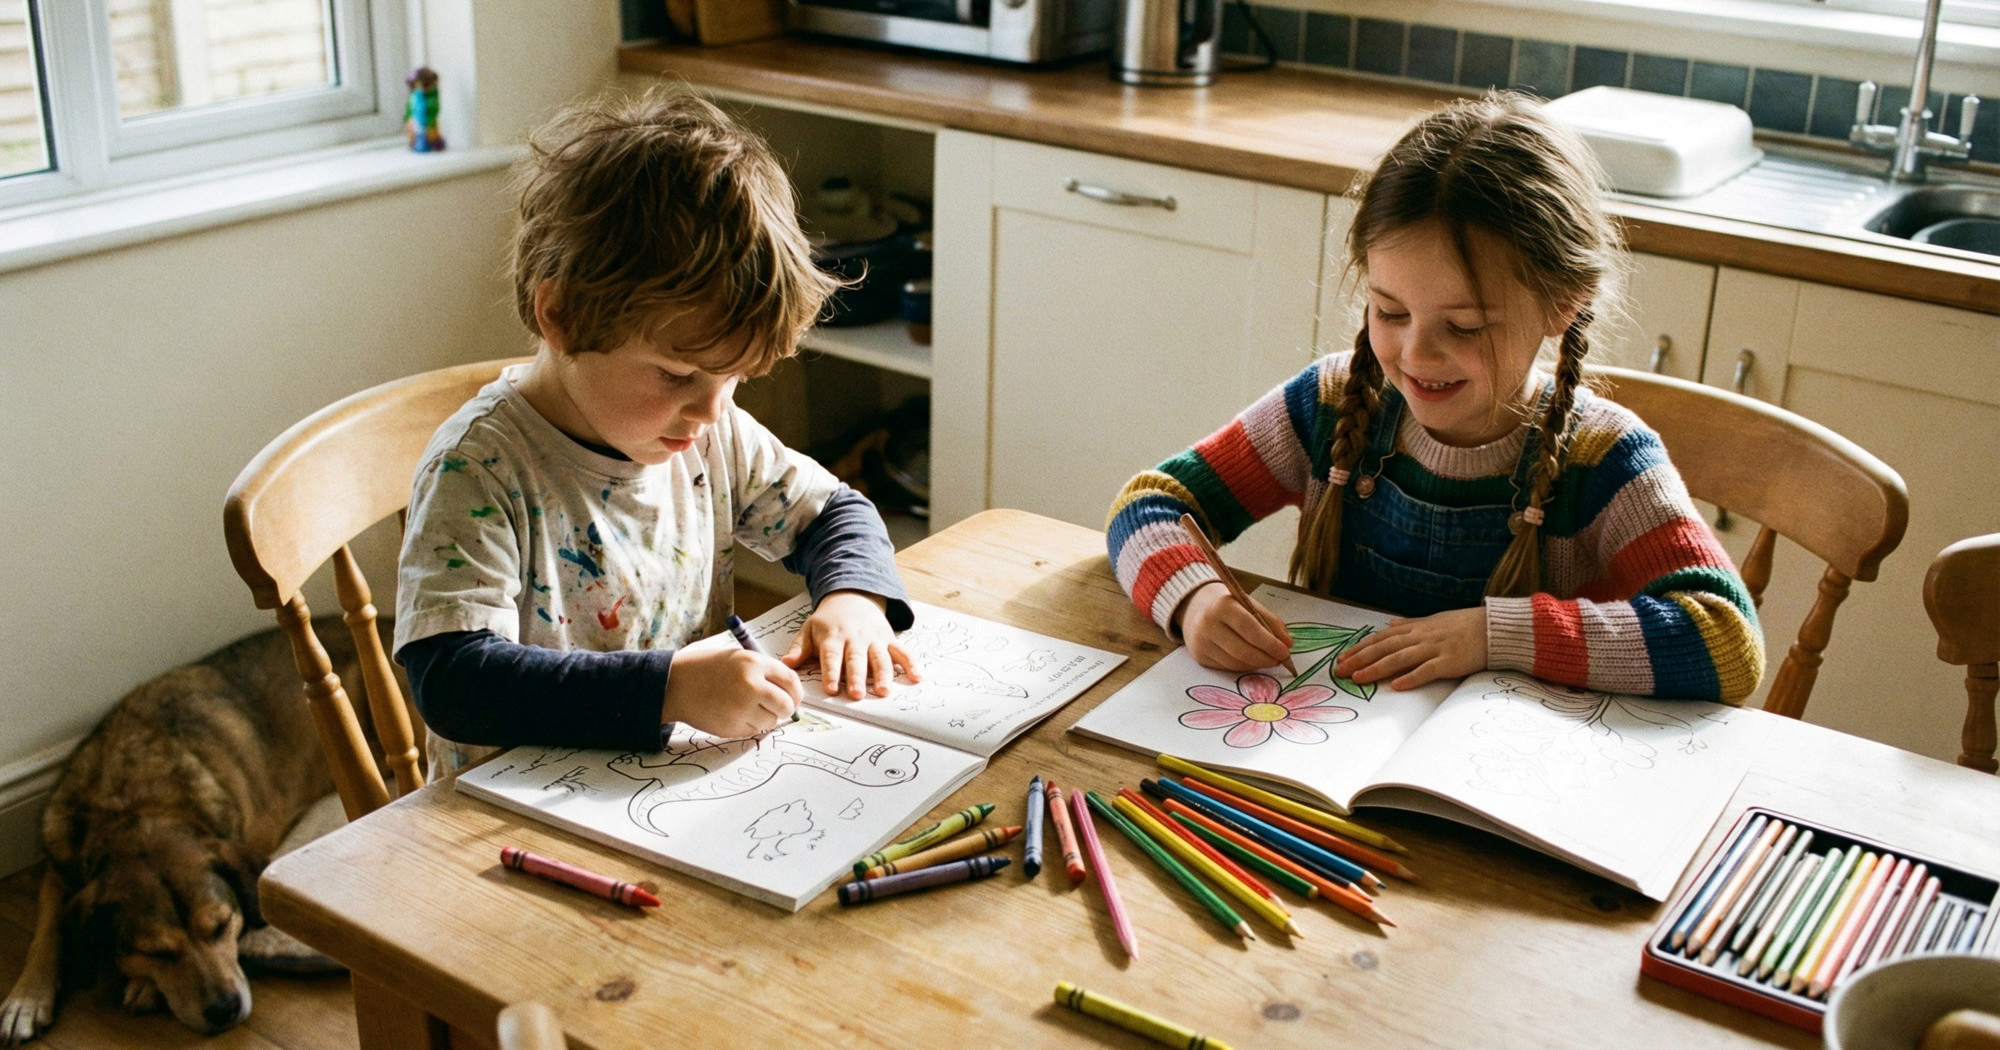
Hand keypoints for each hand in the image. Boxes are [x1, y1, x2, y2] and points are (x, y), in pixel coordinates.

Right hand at [663, 646, 802, 737]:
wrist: (675, 684)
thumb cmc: (706, 668)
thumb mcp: (737, 658)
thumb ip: (763, 672)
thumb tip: (789, 693)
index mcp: (754, 663)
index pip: (791, 681)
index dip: (795, 692)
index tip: (793, 698)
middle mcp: (752, 685)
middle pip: (787, 705)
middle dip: (785, 708)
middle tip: (776, 707)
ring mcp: (742, 708)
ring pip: (772, 721)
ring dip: (766, 717)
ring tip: (747, 707)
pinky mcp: (732, 726)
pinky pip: (754, 730)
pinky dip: (750, 725)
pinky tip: (735, 714)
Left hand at [782, 590, 920, 699]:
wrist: (853, 596)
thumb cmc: (829, 620)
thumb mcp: (809, 628)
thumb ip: (799, 647)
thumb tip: (786, 663)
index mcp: (833, 637)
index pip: (832, 656)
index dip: (832, 672)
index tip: (831, 688)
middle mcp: (855, 638)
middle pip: (856, 659)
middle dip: (857, 677)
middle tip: (857, 695)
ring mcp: (874, 639)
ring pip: (880, 658)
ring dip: (883, 674)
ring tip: (884, 691)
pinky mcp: (889, 639)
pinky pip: (902, 652)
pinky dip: (911, 664)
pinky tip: (917, 677)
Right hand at [1176, 582, 1293, 671]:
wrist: (1196, 608)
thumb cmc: (1229, 606)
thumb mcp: (1250, 605)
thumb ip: (1271, 622)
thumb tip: (1288, 644)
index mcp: (1222, 605)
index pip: (1249, 628)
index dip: (1269, 643)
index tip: (1285, 652)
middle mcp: (1207, 624)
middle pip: (1242, 650)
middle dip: (1265, 658)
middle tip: (1280, 660)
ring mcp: (1201, 642)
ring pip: (1236, 662)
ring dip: (1256, 664)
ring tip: (1269, 660)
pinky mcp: (1200, 656)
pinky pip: (1227, 667)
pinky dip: (1244, 667)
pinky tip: (1252, 661)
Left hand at [1333, 606, 1487, 689]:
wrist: (1493, 628)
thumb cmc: (1463, 625)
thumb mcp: (1433, 620)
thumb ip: (1410, 624)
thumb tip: (1390, 624)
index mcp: (1415, 628)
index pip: (1381, 638)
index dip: (1360, 648)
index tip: (1342, 658)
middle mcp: (1421, 637)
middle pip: (1384, 648)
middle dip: (1359, 659)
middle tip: (1339, 671)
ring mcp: (1434, 649)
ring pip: (1399, 659)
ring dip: (1376, 668)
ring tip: (1358, 678)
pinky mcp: (1449, 662)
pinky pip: (1426, 670)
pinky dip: (1410, 678)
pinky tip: (1396, 686)